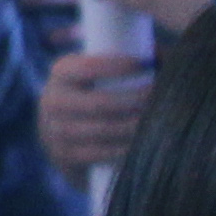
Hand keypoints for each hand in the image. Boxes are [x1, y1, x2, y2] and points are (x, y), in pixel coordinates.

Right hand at [36, 47, 152, 170]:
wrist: (65, 136)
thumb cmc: (97, 93)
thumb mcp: (102, 72)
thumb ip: (127, 58)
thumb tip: (159, 57)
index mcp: (62, 72)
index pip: (88, 67)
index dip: (118, 66)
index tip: (147, 64)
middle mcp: (52, 101)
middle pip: (100, 104)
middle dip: (136, 99)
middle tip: (162, 95)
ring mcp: (55, 132)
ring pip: (102, 131)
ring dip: (135, 126)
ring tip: (162, 119)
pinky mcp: (63, 157)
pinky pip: (99, 154)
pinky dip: (125, 149)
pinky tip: (146, 142)